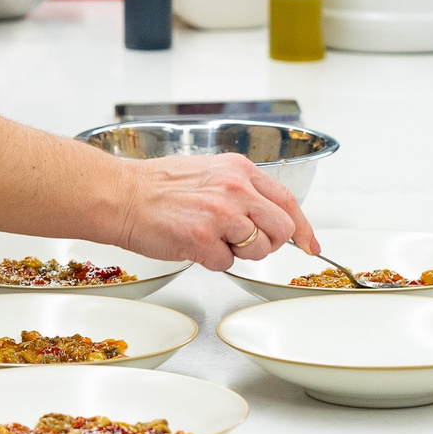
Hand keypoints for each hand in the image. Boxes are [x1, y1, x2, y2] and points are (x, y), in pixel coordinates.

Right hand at [111, 153, 317, 271]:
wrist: (121, 195)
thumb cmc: (159, 186)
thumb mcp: (211, 171)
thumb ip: (243, 189)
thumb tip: (270, 215)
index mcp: (239, 169)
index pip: (288, 201)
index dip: (304, 228)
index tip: (311, 246)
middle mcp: (235, 188)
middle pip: (281, 229)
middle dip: (268, 243)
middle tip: (242, 241)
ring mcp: (220, 214)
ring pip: (258, 250)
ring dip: (237, 252)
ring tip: (210, 237)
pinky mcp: (202, 238)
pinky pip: (226, 264)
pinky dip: (212, 260)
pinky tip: (192, 244)